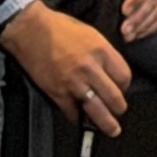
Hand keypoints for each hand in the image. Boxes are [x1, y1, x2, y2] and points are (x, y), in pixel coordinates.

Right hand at [0, 2, 132, 135]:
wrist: (31, 29)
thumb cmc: (59, 27)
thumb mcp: (90, 33)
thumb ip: (103, 53)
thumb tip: (109, 70)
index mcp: (101, 50)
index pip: (124, 76)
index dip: (125, 85)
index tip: (122, 88)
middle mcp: (90, 68)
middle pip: (114, 96)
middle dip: (119, 107)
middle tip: (119, 111)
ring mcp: (73, 81)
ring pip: (96, 108)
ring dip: (105, 122)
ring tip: (111, 128)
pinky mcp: (57, 91)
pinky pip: (72, 111)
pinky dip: (77, 118)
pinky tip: (81, 119)